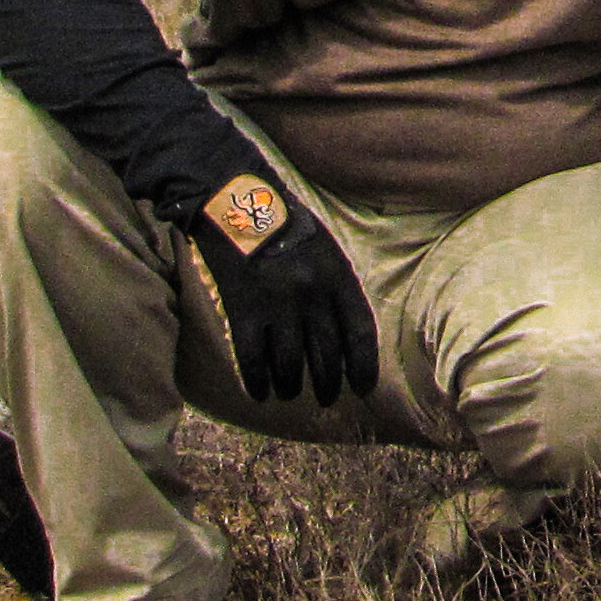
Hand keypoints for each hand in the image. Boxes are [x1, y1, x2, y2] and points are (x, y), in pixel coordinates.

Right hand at [188, 173, 378, 407]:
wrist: (236, 201)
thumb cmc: (285, 225)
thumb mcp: (325, 248)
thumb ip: (337, 287)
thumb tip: (346, 336)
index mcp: (338, 275)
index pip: (361, 333)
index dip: (364, 367)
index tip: (363, 388)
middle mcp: (313, 294)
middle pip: (327, 357)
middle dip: (328, 385)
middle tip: (326, 398)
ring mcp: (278, 304)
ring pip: (290, 367)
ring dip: (291, 387)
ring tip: (289, 392)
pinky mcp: (243, 311)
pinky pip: (253, 361)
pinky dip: (257, 383)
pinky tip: (260, 393)